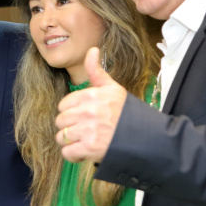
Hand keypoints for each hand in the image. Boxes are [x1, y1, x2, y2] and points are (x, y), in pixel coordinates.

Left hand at [55, 47, 127, 162]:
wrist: (145, 138)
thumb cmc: (126, 113)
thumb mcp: (112, 88)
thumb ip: (96, 71)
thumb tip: (91, 49)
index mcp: (92, 95)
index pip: (63, 105)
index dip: (71, 112)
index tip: (84, 116)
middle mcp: (89, 111)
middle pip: (60, 121)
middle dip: (69, 127)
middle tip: (84, 130)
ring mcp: (89, 130)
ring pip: (61, 137)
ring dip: (70, 142)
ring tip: (85, 141)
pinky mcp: (90, 148)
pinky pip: (67, 152)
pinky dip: (73, 155)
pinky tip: (84, 152)